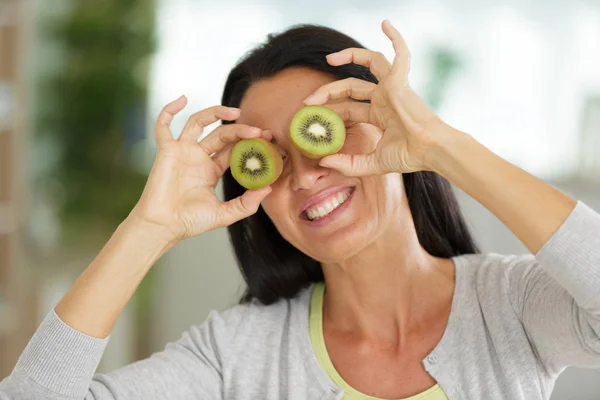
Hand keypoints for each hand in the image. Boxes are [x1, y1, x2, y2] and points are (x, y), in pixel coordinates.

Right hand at [128, 96, 271, 242]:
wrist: (163, 226)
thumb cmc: (189, 222)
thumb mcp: (225, 214)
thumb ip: (247, 204)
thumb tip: (269, 188)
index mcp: (211, 170)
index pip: (234, 149)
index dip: (249, 143)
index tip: (267, 139)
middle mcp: (198, 157)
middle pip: (221, 134)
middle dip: (241, 130)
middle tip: (259, 132)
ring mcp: (182, 152)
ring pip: (198, 122)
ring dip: (216, 113)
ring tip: (236, 112)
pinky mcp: (166, 150)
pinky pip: (163, 125)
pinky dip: (169, 110)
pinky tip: (183, 99)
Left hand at [304, 19, 455, 174]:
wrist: (429, 151)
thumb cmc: (408, 156)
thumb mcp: (372, 163)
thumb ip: (348, 164)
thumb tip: (323, 162)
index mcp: (379, 115)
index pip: (349, 108)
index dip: (330, 111)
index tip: (311, 116)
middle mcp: (384, 98)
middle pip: (350, 86)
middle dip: (328, 91)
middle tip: (309, 100)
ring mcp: (393, 87)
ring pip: (370, 63)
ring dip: (350, 55)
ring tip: (330, 58)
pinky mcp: (401, 80)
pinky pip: (400, 53)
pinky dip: (395, 37)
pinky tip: (386, 23)